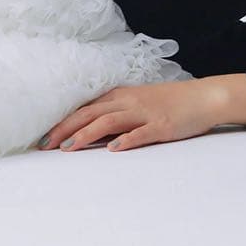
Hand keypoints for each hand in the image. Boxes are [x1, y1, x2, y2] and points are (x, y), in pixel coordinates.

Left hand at [37, 79, 223, 152]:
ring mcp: (144, 113)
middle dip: (65, 129)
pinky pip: (141, 133)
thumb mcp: (137, 104)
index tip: (43, 138)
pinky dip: (126, 140)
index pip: (84, 108)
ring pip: (109, 121)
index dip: (62, 122)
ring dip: (87, 134)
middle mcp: (128, 102)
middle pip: (90, 113)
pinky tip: (113, 149)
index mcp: (120, 96)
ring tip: (69, 148)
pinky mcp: (161, 125)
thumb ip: (115, 115)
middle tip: (45, 145)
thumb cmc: (168, 103)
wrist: (203, 97)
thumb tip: (89, 133)